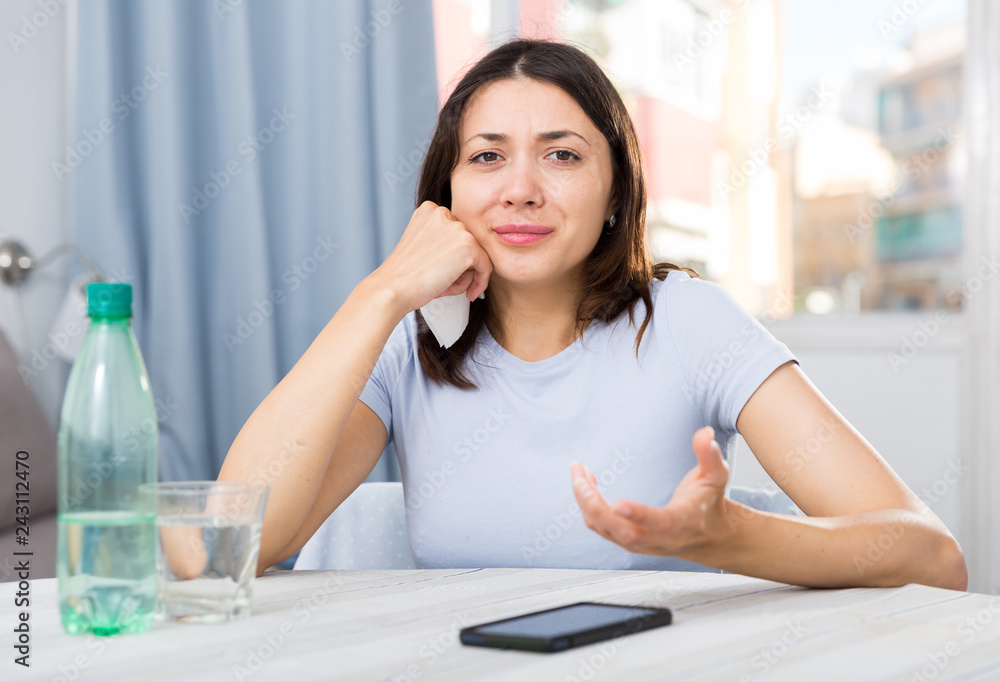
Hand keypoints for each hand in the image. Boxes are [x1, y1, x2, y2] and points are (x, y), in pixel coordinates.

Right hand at [372, 201, 492, 312]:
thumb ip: (442, 242)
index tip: (440, 273)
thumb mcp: (421, 247)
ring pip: (476, 256)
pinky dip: (480, 282)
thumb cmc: (404, 276)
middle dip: (458, 267)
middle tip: (441, 283)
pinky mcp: (468, 245)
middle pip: (466, 244)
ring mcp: (457, 227)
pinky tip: (469, 293)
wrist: (393, 289)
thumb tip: (471, 255)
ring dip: (465, 276)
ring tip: (444, 286)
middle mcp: (443, 213)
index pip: (454, 234)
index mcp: (428, 210)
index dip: (450, 257)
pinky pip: (486, 267)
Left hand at [570, 426, 732, 560]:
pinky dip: (588, 508)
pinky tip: (585, 484)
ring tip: (578, 475)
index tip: (619, 504)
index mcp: (683, 522)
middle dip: (598, 508)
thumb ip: (708, 455)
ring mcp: (642, 543)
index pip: (662, 522)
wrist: (707, 536)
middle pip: (625, 533)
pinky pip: (601, 528)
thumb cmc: (708, 503)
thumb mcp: (716, 476)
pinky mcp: (628, 541)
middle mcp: (661, 538)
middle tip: (581, 481)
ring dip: (587, 505)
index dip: (640, 515)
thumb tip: (704, 433)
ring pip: (607, 531)